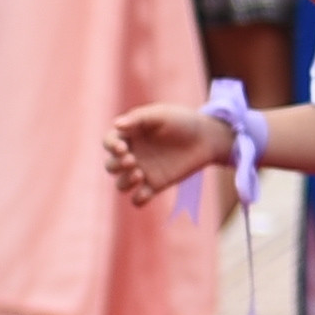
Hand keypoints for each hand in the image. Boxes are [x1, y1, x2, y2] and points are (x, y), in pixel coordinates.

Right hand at [104, 102, 235, 205]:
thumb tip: (117, 125)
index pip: (108, 142)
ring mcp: (142, 171)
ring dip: (125, 182)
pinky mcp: (155, 186)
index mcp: (130, 135)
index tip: (122, 147)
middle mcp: (132, 154)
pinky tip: (146, 192)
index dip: (110, 146)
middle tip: (132, 160)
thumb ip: (139, 118)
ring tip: (139, 173)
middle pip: (110, 166)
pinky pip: (138, 199)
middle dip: (116, 165)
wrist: (206, 138)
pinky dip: (138, 199)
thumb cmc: (182, 121)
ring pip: (121, 185)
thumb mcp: (161, 115)